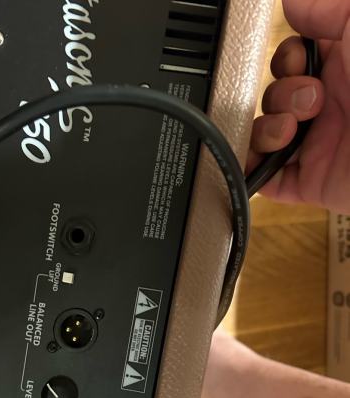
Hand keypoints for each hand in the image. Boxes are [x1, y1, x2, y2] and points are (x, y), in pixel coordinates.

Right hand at [248, 0, 349, 212]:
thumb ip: (328, 9)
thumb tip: (292, 3)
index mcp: (345, 71)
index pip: (296, 62)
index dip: (285, 60)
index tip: (296, 63)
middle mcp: (331, 108)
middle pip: (277, 98)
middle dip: (280, 95)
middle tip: (309, 101)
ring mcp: (320, 146)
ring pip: (267, 137)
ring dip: (266, 129)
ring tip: (289, 131)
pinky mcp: (311, 182)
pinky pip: (268, 180)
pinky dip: (254, 171)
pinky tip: (262, 158)